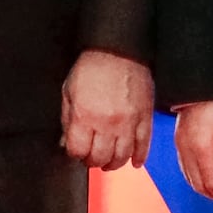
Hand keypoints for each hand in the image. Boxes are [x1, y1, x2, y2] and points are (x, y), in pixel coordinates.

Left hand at [60, 49, 153, 170]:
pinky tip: (134, 160)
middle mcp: (106, 123)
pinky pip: (144, 144)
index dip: (76, 153)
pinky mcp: (144, 116)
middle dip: (93, 160)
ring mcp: (128, 121)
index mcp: (84, 116)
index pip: (77, 151)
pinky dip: (139, 156)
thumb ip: (67, 119)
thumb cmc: (93, 66)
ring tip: (110, 161)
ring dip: (114, 163)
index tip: (78, 150)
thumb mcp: (69, 91)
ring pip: (122, 156)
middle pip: (99, 158)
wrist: (118, 49)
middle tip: (93, 156)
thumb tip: (67, 141)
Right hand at [173, 99, 212, 207]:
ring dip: (206, 187)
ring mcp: (180, 146)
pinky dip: (196, 176)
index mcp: (204, 148)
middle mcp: (188, 151)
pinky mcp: (178, 141)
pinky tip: (208, 174)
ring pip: (190, 178)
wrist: (201, 83)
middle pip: (199, 185)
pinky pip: (185, 168)